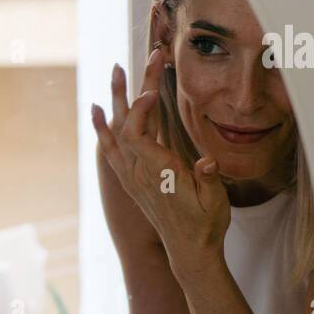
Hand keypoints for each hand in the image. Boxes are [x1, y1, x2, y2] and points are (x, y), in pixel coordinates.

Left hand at [90, 51, 229, 282]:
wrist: (189, 251)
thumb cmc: (206, 224)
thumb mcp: (215, 202)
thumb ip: (208, 178)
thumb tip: (206, 162)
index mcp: (158, 173)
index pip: (139, 134)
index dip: (142, 110)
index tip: (152, 88)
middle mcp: (138, 173)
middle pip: (126, 125)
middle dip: (130, 90)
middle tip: (134, 61)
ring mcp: (132, 177)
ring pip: (115, 134)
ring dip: (114, 102)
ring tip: (114, 73)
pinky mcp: (132, 180)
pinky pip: (111, 150)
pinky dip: (103, 128)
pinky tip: (98, 112)